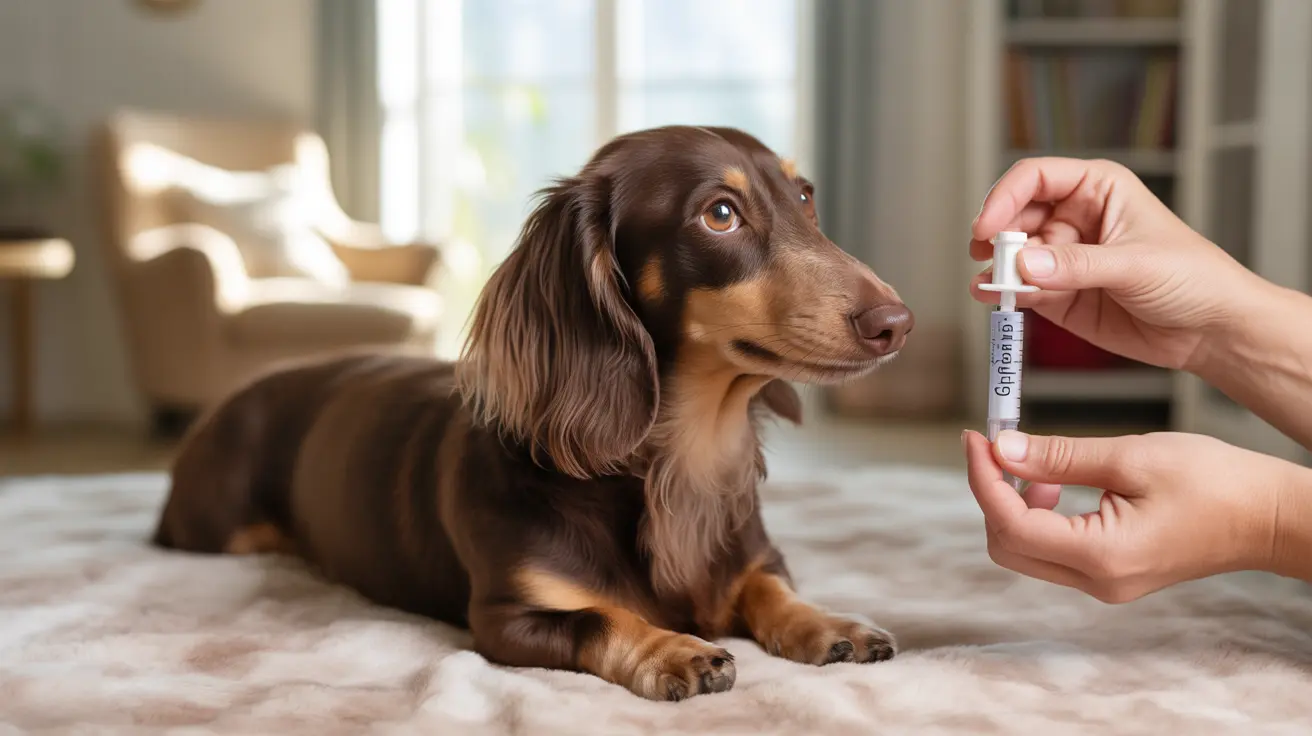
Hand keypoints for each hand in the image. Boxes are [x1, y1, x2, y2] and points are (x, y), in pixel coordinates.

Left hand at [961, 428, 1307, 601]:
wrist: (1271, 517)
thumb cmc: (1216, 482)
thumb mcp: (1132, 456)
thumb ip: (1060, 457)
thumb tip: (1002, 449)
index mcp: (1102, 556)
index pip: (1010, 523)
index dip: (982, 479)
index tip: (974, 439)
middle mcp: (1097, 582)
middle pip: (1007, 546)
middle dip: (991, 494)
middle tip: (996, 448)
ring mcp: (1104, 584)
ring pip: (1026, 551)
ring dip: (1014, 506)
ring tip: (1036, 467)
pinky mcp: (1111, 575)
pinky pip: (1053, 551)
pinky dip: (1039, 517)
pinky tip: (1057, 486)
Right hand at [970, 157, 1264, 371]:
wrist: (1211, 330)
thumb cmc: (1194, 278)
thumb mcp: (1136, 265)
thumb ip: (1077, 265)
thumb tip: (1024, 264)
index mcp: (1098, 189)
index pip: (1036, 178)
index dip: (1005, 197)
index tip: (987, 227)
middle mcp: (1075, 219)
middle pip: (1016, 216)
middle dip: (998, 236)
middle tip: (989, 259)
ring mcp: (1065, 258)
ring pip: (1014, 255)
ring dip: (997, 268)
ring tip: (992, 285)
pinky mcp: (1060, 294)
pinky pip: (1021, 289)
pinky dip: (1002, 293)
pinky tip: (994, 297)